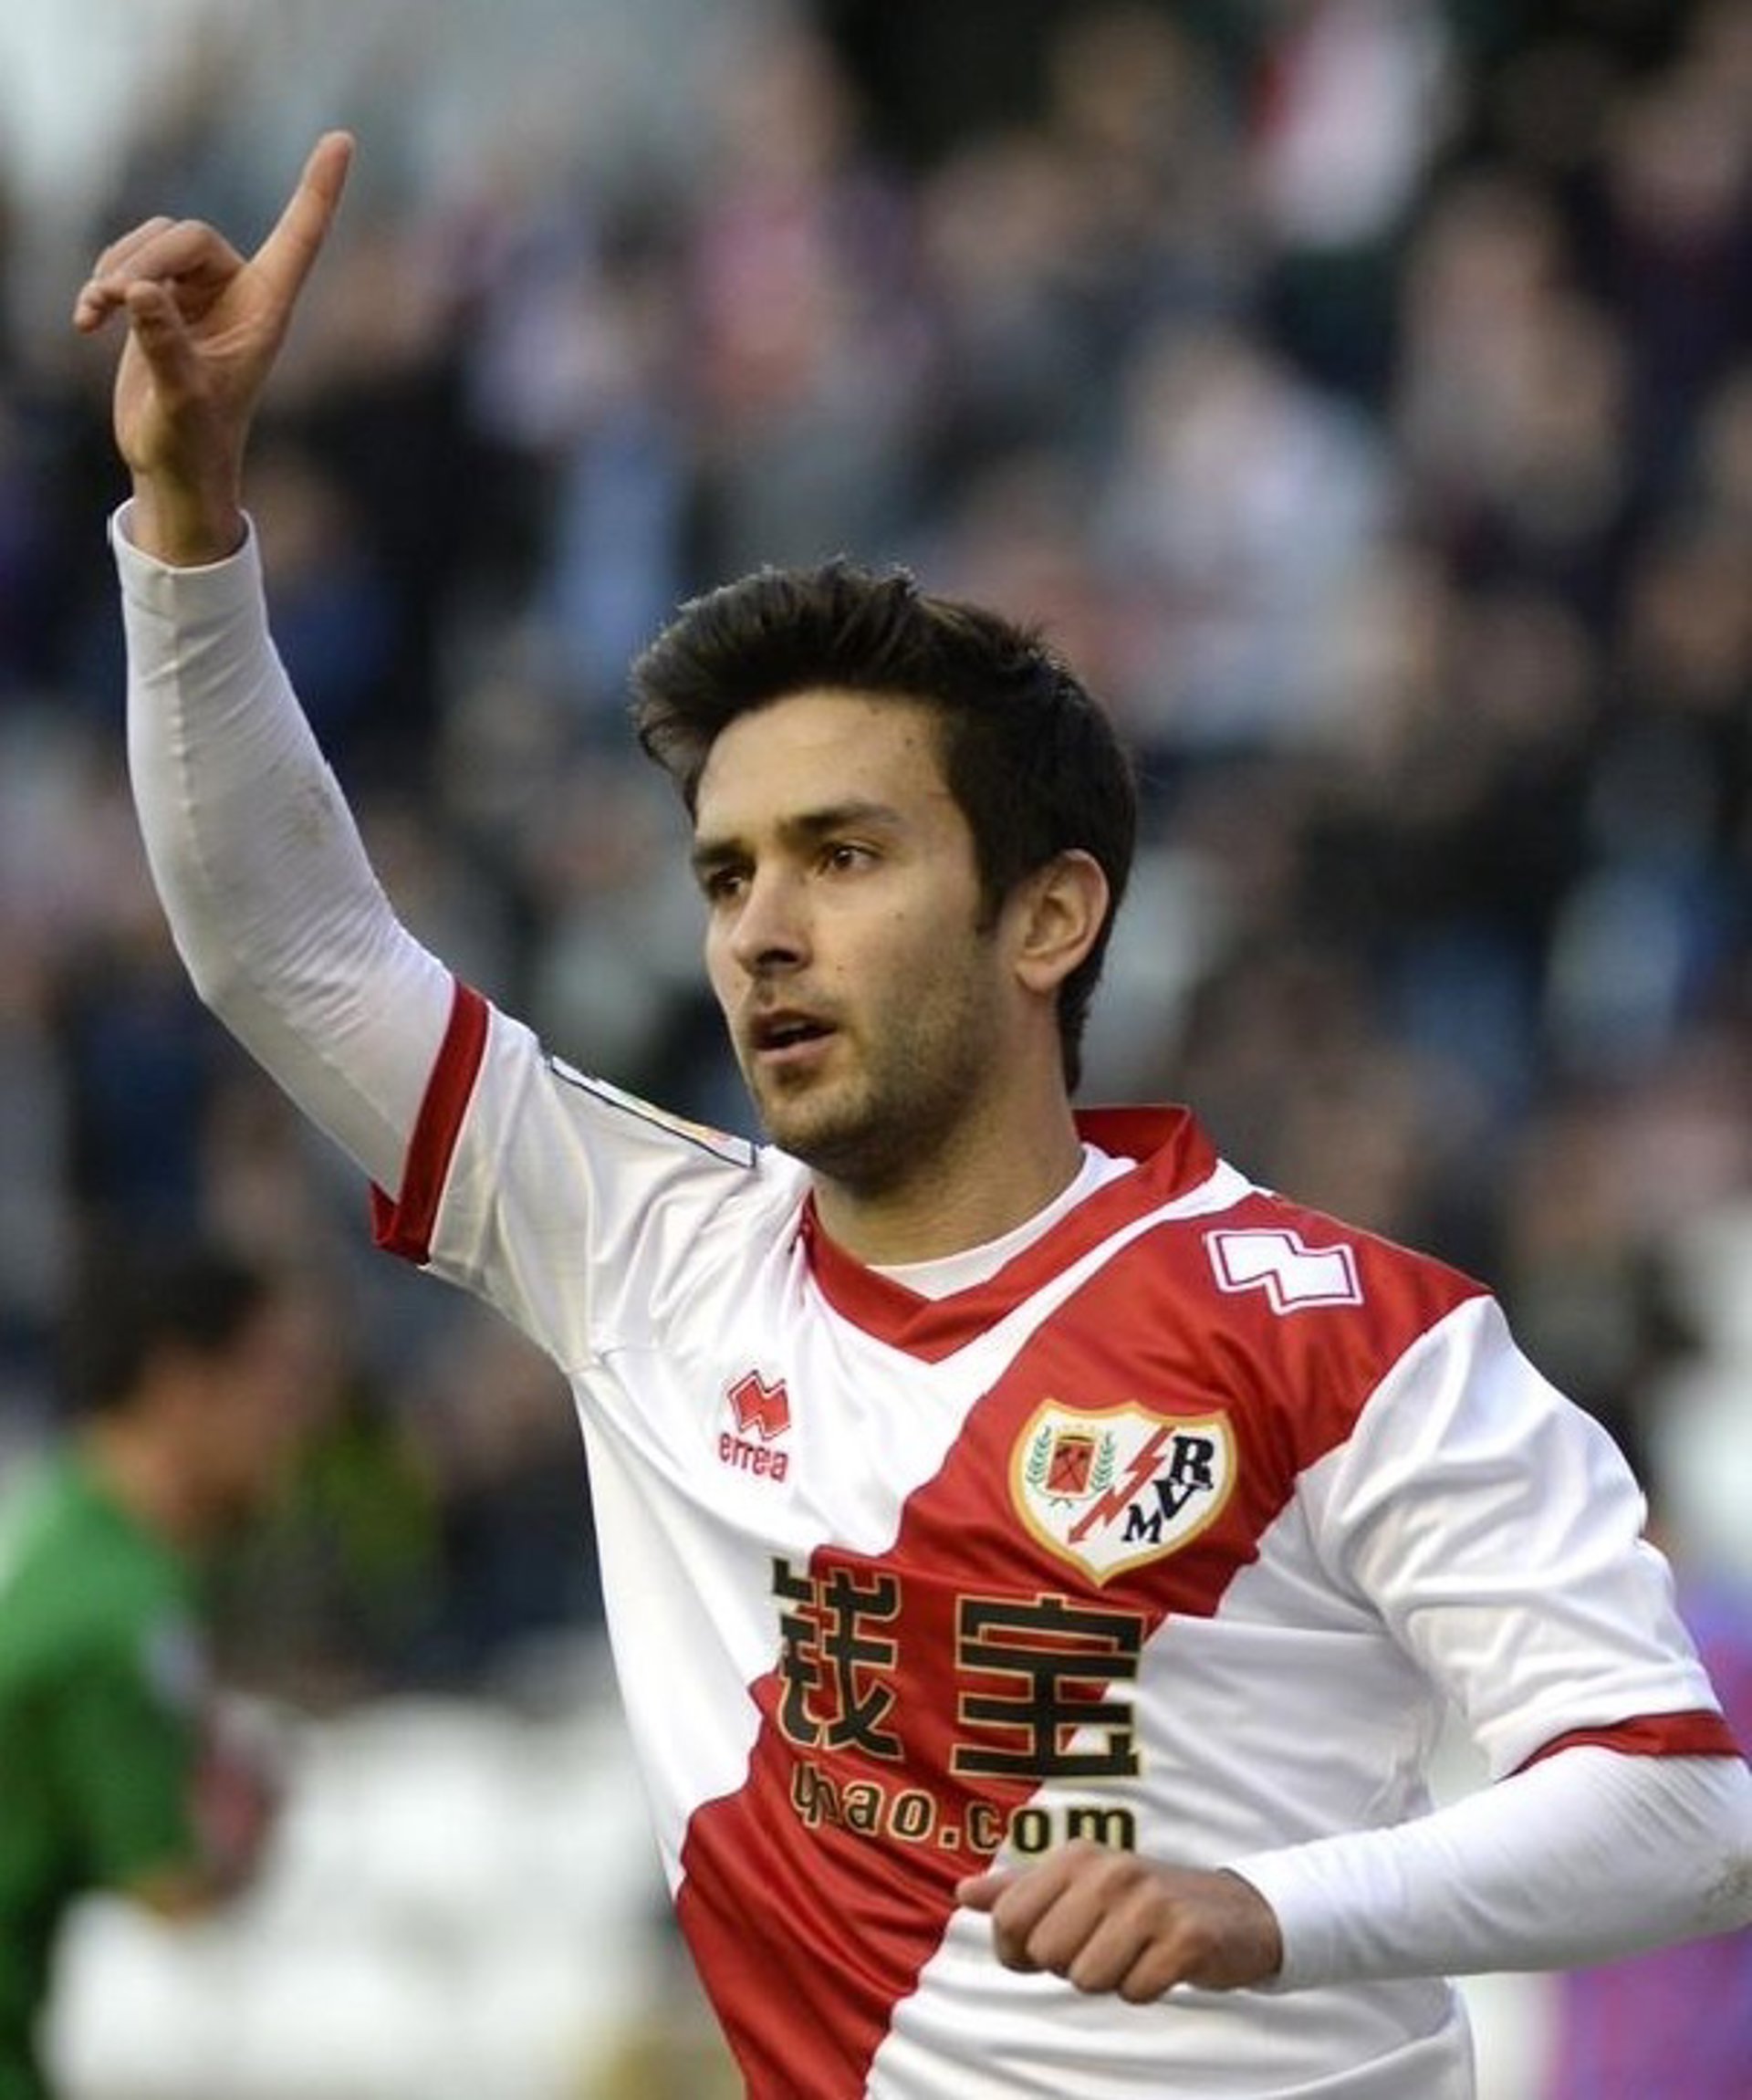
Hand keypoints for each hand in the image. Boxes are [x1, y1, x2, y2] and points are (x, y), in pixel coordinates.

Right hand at [71, 130, 354, 564]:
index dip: (318, 189)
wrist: (173, 467)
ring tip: (92, 315)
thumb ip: (166, 347)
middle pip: (188, 236)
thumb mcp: (182, 401)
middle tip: (111, 300)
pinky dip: (103, 283)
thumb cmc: (193, 444)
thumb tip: (139, 291)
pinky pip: (129, 260)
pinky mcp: (160, 300)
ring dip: (115, 270)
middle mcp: (238, 293)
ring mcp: (197, 294)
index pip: (298, 239)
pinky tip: (86, 321)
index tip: (343, 138)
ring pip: (154, 242)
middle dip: (144, 259)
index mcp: (267, 311)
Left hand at [956, 1840, 1282, 2001]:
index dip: (1019, 1952)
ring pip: (1088, 1978)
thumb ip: (1020, 1890)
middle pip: (1047, 1954)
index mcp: (1077, 1856)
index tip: (1048, 1949)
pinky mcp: (1185, 1938)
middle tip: (1106, 1944)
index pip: (1009, 1920)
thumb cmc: (1142, 1903)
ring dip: (1110, 1979)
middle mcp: (1111, 1870)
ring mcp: (1150, 1902)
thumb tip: (964, 1893)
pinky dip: (1145, 1989)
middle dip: (1070, 1965)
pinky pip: (1135, 1992)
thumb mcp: (1079, 1886)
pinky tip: (1162, 1964)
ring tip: (1134, 1951)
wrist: (1234, 1912)